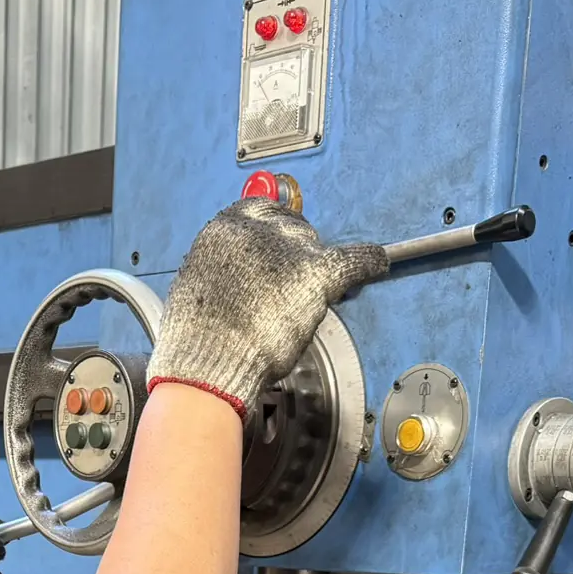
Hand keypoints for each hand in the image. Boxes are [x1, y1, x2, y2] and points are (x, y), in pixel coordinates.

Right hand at [144, 199, 387, 414]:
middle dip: (293, 254)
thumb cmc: (197, 338)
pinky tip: (376, 263)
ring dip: (313, 270)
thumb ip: (223, 269)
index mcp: (225, 230)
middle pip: (291, 230)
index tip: (276, 243)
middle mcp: (259, 231)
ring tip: (306, 298)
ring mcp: (289, 251)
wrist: (209, 362)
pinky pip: (353, 260)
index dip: (272, 230)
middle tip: (287, 286)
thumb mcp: (197, 286)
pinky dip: (367, 262)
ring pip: (315, 248)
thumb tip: (241, 271)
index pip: (260, 211)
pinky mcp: (316, 275)